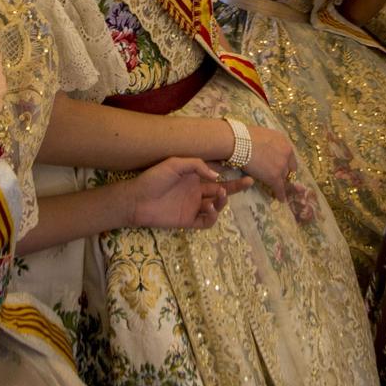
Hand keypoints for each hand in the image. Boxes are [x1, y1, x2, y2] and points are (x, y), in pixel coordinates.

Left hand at [128, 157, 248, 229]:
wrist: (137, 199)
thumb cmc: (154, 178)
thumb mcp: (175, 164)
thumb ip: (196, 166)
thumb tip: (217, 176)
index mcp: (194, 178)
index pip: (217, 177)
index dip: (231, 175)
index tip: (244, 171)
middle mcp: (197, 192)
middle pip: (221, 191)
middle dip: (236, 188)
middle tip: (248, 182)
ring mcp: (193, 207)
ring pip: (216, 206)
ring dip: (222, 201)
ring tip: (219, 194)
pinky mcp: (188, 221)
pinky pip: (206, 221)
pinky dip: (212, 216)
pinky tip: (210, 207)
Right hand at [234, 122, 299, 200]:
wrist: (238, 142)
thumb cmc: (245, 136)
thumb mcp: (264, 135)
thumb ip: (270, 144)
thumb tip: (266, 150)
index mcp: (284, 142)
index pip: (290, 157)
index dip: (286, 164)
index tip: (283, 169)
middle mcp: (286, 153)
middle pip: (289, 168)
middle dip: (285, 174)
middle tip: (280, 179)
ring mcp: (281, 166)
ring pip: (284, 179)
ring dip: (282, 184)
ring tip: (280, 189)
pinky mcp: (274, 177)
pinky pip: (280, 188)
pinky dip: (280, 194)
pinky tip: (281, 199)